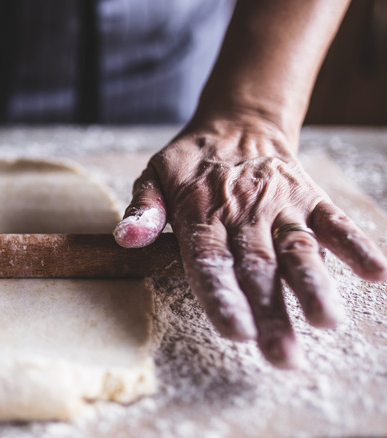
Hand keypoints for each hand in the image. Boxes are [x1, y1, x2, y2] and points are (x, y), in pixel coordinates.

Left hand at [114, 117, 386, 366]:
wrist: (237, 123)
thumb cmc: (190, 164)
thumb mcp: (153, 177)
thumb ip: (143, 210)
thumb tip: (126, 239)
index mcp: (201, 214)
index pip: (211, 262)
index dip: (223, 297)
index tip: (236, 332)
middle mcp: (243, 213)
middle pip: (258, 268)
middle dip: (271, 313)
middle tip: (282, 356)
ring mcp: (281, 205)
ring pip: (299, 249)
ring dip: (314, 286)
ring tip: (327, 322)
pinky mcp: (310, 198)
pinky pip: (336, 221)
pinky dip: (355, 244)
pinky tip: (375, 273)